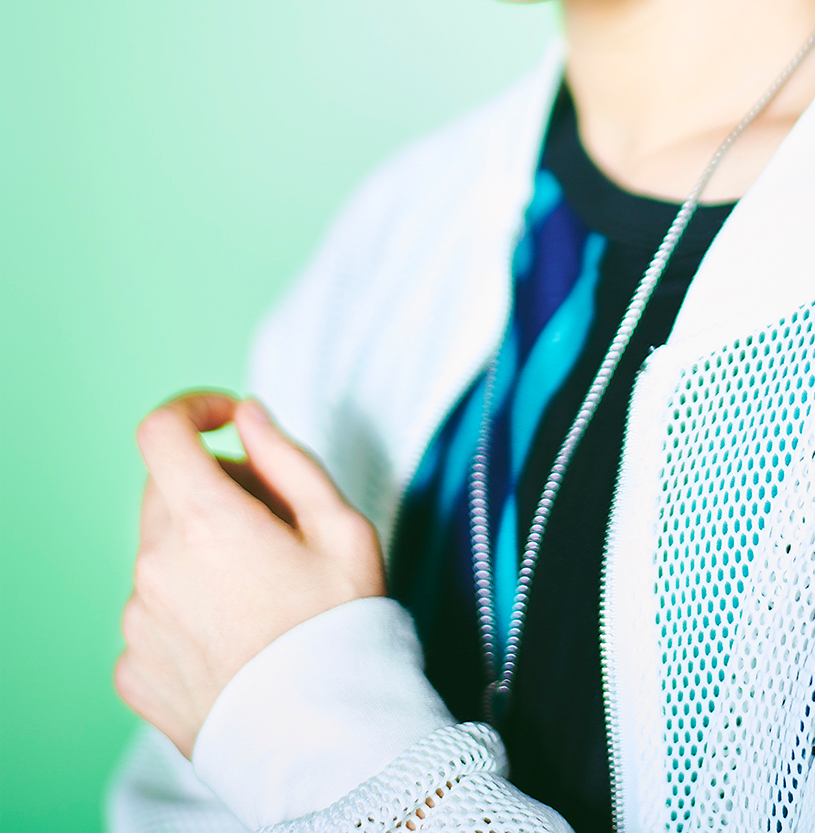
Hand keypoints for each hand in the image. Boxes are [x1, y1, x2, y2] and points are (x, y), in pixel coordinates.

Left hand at [115, 391, 384, 757]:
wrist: (324, 744)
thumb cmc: (342, 628)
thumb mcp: (342, 527)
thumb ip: (287, 457)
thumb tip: (248, 417)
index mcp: (206, 521)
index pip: (161, 432)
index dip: (192, 409)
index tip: (225, 420)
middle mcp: (157, 567)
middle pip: (164, 490)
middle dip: (212, 486)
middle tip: (270, 519)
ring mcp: (139, 622)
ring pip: (159, 554)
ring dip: (198, 551)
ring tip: (258, 593)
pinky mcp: (133, 671)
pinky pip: (153, 615)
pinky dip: (186, 609)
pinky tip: (235, 639)